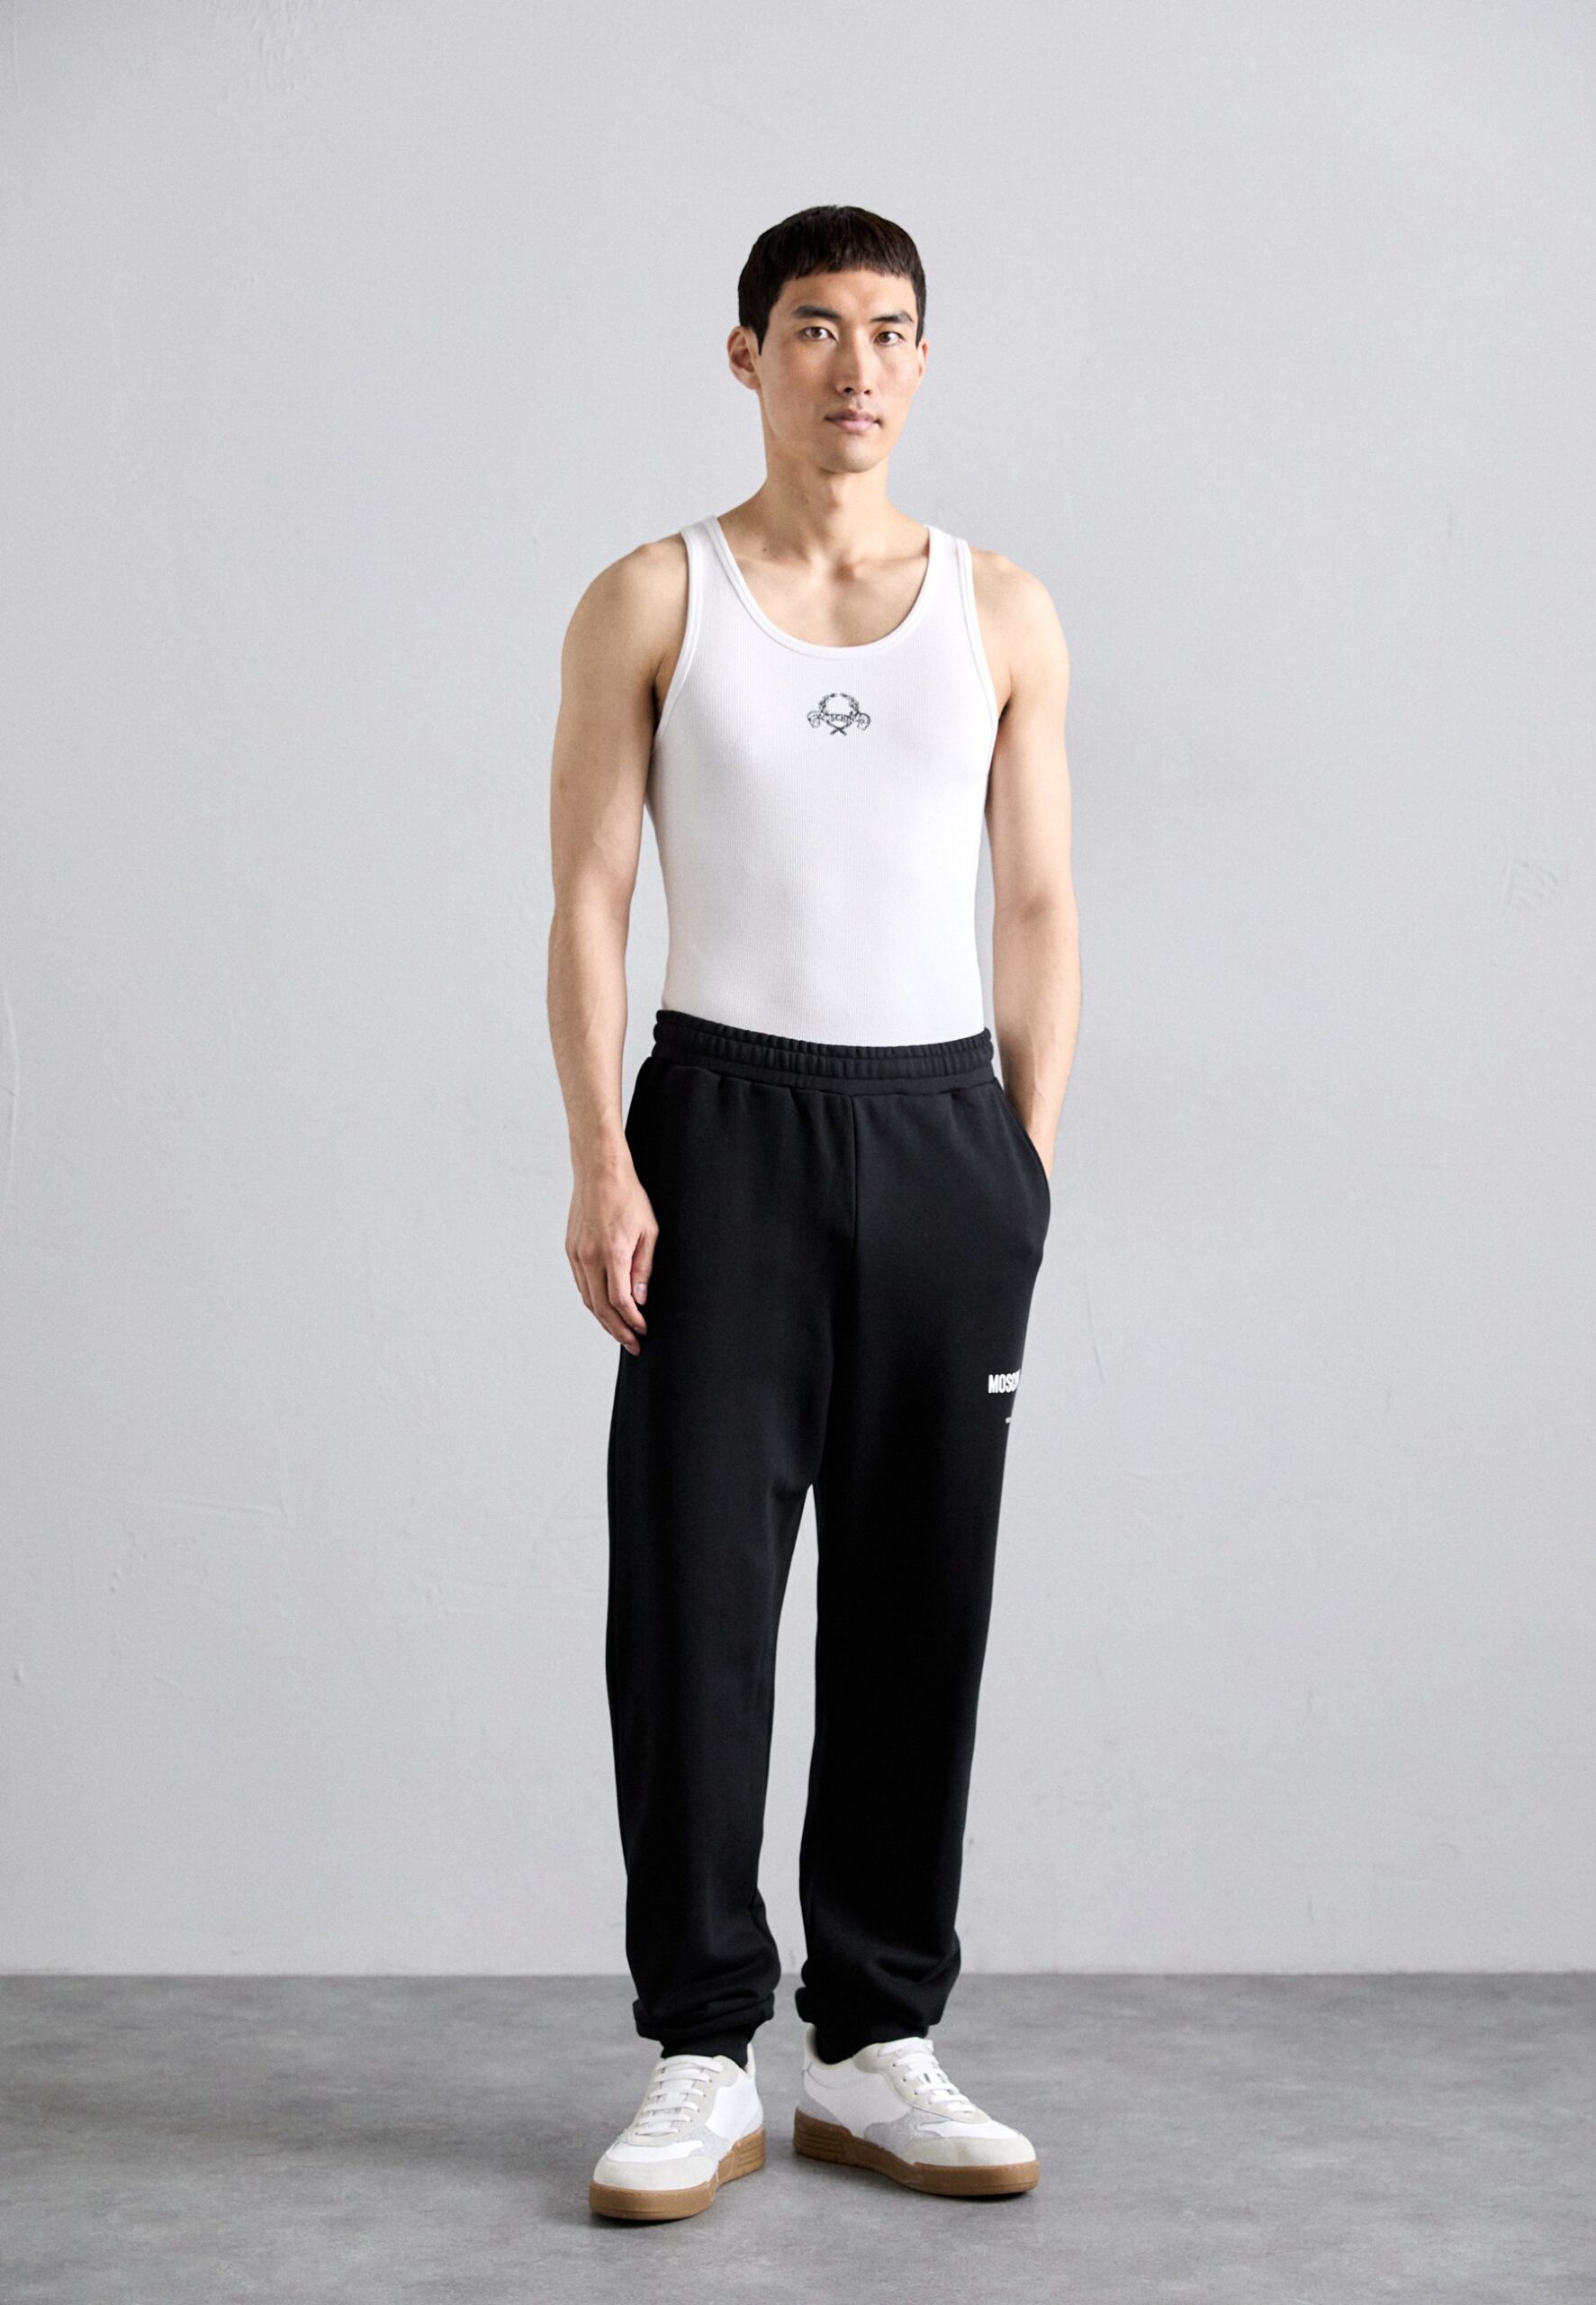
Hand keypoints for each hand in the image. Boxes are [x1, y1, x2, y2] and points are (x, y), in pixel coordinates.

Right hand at [566, 1164, 654, 1353]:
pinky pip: (581, 1284)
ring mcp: (577, 1254)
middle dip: (618, 1330)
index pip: (620, 1301)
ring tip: (619, 1332)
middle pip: (601, 1307)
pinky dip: (593, 1301)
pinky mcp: (571, 1250)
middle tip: (632, 1345)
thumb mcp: (648, 1231)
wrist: (599, 1172)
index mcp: (612, 1253)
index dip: (632, 1321)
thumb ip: (644, 1267)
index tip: (643, 1331)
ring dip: (603, 1320)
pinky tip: (604, 1309)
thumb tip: (641, 1298)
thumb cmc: (628, 1197)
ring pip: (588, 1299)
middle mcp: (589, 1258)